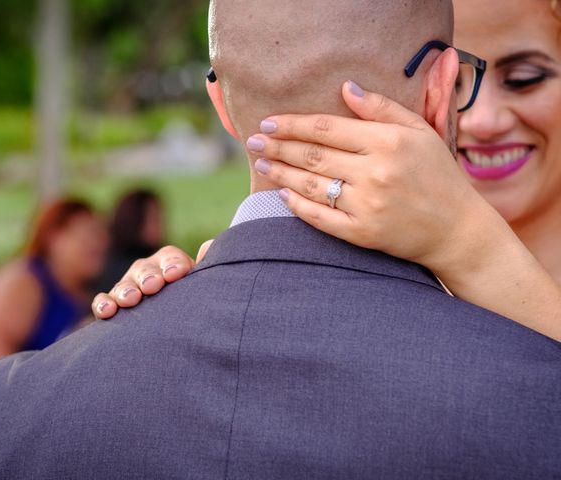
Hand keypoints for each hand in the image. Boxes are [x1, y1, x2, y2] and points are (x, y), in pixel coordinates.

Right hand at [92, 241, 212, 319]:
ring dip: (126, 291)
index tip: (177, 274)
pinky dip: (103, 304)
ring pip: (123, 284)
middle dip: (148, 277)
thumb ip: (206, 268)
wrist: (176, 329)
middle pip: (145, 269)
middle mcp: (147, 272)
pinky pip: (104, 301)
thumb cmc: (192, 302)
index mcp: (170, 264)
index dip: (173, 264)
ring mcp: (128, 288)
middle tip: (153, 286)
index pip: (170, 257)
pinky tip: (107, 312)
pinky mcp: (112, 306)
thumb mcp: (202, 286)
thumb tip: (208, 245)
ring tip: (130, 299)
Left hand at [247, 81, 560, 341]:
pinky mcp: (362, 234)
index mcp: (389, 142)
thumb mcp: (420, 132)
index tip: (269, 121)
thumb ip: (382, 108)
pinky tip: (282, 195)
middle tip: (253, 141)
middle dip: (277, 146)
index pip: (327, 128)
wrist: (456, 230)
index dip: (293, 124)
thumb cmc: (438, 175)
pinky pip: (320, 218)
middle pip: (312, 155)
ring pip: (310, 185)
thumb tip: (345, 88)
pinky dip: (297, 206)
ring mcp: (367, 205)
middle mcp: (375, 172)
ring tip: (261, 164)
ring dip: (280, 173)